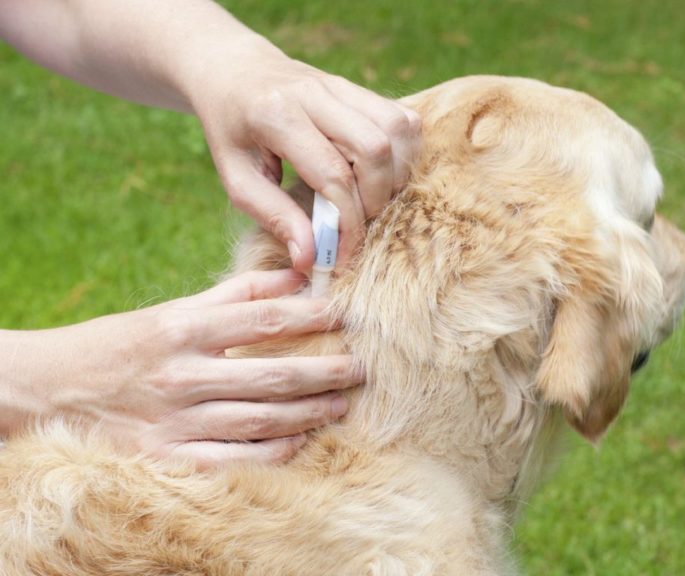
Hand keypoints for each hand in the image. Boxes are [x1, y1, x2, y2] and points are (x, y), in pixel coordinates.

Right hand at [0, 270, 359, 467]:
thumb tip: (292, 277)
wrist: (48, 391)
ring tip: (343, 402)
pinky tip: (302, 440)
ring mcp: (176, 421)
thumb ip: (233, 294)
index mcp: (183, 329)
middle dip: (325, 371)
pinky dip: (275, 451)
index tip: (345, 316)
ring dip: (310, 412)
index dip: (312, 317)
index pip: (264, 319)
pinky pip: (236, 459)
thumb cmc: (118, 346)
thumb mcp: (170, 310)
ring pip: (261, 419)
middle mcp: (183, 375)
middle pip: (272, 374)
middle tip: (360, 367)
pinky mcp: (168, 458)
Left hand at [186, 43, 420, 270]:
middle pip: (375, 148)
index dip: (346, 223)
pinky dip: (402, 153)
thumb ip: (274, 217)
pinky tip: (379, 174)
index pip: (333, 174)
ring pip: (397, 129)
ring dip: (394, 175)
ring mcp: (341, 85)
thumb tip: (310, 258)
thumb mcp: (237, 179)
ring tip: (370, 199)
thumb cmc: (232, 132)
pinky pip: (403, 119)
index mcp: (276, 115)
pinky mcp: (359, 87)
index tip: (342, 254)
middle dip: (375, 199)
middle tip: (356, 223)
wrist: (233, 72)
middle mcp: (314, 93)